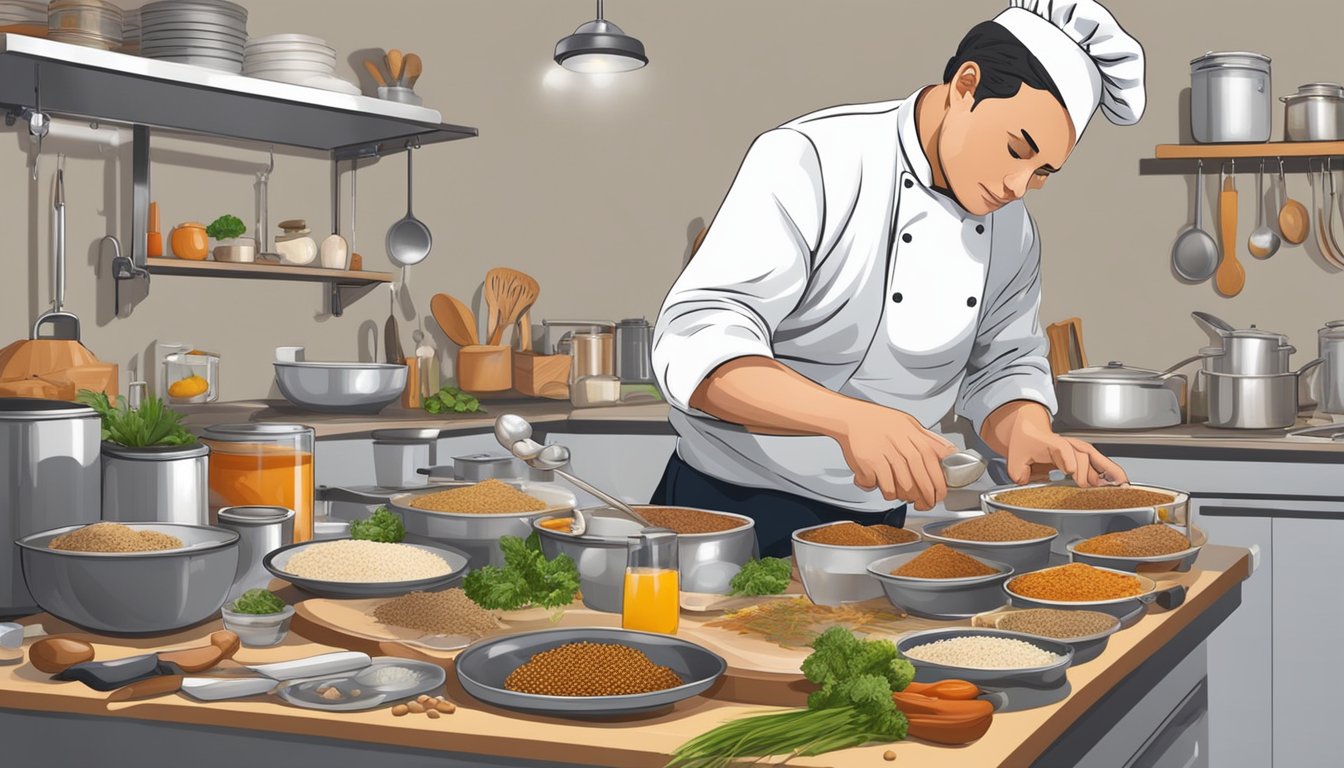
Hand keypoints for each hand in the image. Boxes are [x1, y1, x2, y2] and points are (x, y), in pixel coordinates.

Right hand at [830, 402, 957, 510]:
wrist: (852, 418)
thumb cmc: (880, 422)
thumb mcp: (910, 424)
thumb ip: (929, 440)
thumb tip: (951, 454)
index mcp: (915, 437)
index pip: (935, 467)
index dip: (939, 486)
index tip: (939, 496)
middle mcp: (903, 446)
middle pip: (921, 482)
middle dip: (925, 499)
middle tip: (923, 505)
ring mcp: (886, 455)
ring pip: (903, 489)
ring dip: (903, 496)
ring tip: (900, 493)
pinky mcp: (871, 464)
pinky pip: (884, 488)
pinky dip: (884, 491)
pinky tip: (881, 484)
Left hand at [1003, 409, 1127, 486]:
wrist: (1028, 431)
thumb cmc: (1024, 443)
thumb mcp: (1015, 458)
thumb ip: (1018, 472)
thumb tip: (1024, 481)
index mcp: (1051, 443)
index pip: (1062, 449)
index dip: (1068, 460)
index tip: (1070, 471)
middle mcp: (1068, 445)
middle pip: (1083, 453)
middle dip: (1090, 470)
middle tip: (1095, 487)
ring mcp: (1078, 449)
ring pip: (1096, 457)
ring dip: (1109, 471)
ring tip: (1121, 484)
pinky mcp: (1084, 456)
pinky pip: (1100, 463)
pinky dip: (1111, 472)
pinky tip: (1121, 482)